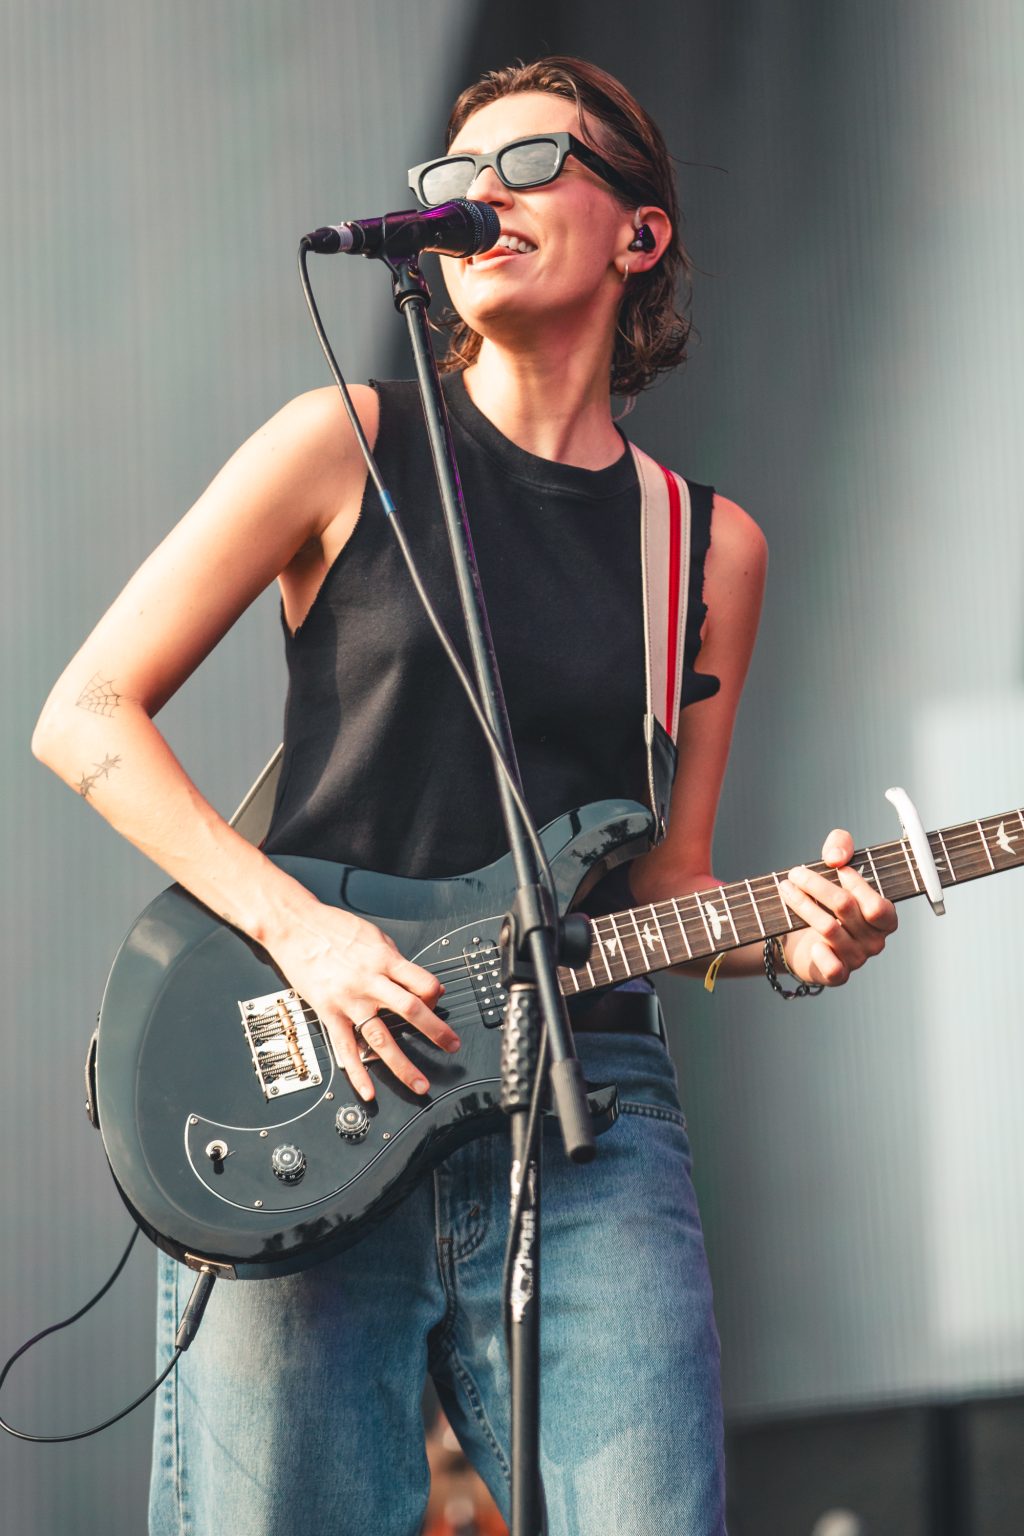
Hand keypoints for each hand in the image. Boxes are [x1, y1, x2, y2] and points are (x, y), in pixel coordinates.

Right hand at [265, 899, 459, 1100]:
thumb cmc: (333, 927)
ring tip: (419, 1084)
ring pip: (381, 1038)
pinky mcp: (328, 1012)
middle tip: (452, 1047)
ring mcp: (348, 1000)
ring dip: (403, 1065)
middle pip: (411, 1011)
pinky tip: (368, 1091)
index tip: (437, 1003)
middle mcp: (370, 982)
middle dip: (436, 1032)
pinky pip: (345, 1048)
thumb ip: (399, 961)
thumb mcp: (375, 936)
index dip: (436, 996)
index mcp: (385, 960)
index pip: (424, 983)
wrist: (295, 925)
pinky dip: (357, 1073)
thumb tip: (423, 982)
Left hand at [777, 828, 897, 986]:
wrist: (807, 938)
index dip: (855, 883)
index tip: (833, 866)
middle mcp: (875, 941)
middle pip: (845, 907)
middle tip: (794, 873)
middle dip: (815, 884)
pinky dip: (820, 953)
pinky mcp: (838, 975)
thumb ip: (842, 846)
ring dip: (801, 904)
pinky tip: (809, 940)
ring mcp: (857, 959)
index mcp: (885, 919)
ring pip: (828, 928)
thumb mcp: (838, 865)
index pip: (877, 905)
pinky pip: (833, 968)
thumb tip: (835, 858)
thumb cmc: (829, 899)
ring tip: (784, 889)